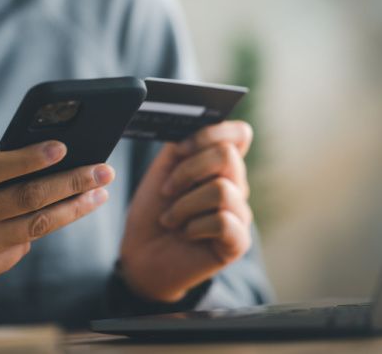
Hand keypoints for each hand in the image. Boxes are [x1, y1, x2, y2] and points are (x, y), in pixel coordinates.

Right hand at [0, 120, 113, 294]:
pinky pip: (22, 246)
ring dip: (73, 210)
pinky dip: (43, 226)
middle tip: (104, 170)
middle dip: (70, 184)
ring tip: (100, 192)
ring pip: (34, 229)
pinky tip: (61, 210)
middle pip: (24, 201)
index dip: (29, 159)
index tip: (63, 146)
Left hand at [120, 121, 253, 301]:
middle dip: (188, 171)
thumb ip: (181, 145)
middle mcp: (235, 185)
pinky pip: (223, 221)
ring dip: (184, 205)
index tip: (180, 148)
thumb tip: (192, 127)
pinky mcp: (238, 242)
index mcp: (219, 165)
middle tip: (167, 190)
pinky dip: (194, 227)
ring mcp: (240, 213)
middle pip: (228, 156)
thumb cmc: (154, 211)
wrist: (142, 254)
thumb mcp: (162, 171)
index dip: (212, 133)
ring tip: (170, 219)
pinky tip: (185, 234)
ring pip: (221, 190)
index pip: (239, 134)